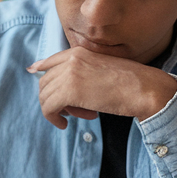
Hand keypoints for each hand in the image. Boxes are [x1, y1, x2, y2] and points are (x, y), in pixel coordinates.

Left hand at [28, 47, 176, 129]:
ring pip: (45, 96)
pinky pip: (48, 108)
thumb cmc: (130, 83)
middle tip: (74, 111)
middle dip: (55, 99)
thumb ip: (84, 72)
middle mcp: (70, 59)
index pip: (50, 60)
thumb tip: (69, 87)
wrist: (143, 88)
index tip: (33, 72)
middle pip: (45, 82)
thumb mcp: (103, 69)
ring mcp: (69, 74)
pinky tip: (65, 125)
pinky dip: (53, 119)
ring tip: (80, 115)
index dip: (40, 69)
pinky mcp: (69, 92)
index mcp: (79, 52)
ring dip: (58, 110)